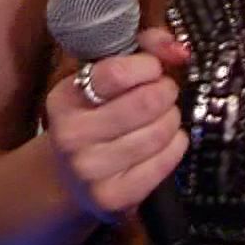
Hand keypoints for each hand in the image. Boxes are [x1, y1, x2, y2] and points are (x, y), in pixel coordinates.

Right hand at [43, 27, 190, 221]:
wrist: (70, 177)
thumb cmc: (98, 114)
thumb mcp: (108, 75)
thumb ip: (145, 47)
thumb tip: (180, 49)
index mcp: (65, 98)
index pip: (117, 72)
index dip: (148, 66)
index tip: (151, 70)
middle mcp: (71, 136)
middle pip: (147, 102)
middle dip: (166, 92)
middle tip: (162, 94)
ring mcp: (90, 170)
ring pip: (160, 131)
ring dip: (172, 119)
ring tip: (161, 118)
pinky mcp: (113, 197)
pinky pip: (166, 160)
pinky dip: (175, 145)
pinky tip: (164, 142)